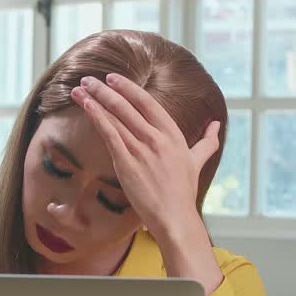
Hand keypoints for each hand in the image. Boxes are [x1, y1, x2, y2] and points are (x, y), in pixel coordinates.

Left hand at [71, 73, 224, 293]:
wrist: (175, 217)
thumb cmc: (184, 192)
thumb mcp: (197, 161)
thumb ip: (207, 141)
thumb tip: (216, 125)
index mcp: (173, 134)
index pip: (148, 102)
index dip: (129, 88)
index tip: (113, 78)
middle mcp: (157, 138)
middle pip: (127, 105)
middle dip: (105, 89)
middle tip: (88, 78)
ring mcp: (142, 149)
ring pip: (115, 117)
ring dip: (96, 99)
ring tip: (79, 88)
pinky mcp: (127, 163)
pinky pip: (109, 134)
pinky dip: (97, 117)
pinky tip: (86, 106)